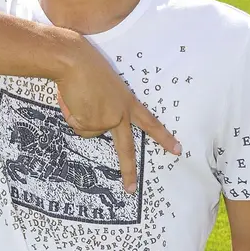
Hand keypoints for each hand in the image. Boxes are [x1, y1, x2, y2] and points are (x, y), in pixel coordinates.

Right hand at [55, 35, 181, 193]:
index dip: (164, 137)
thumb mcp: (106, 88)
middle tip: (130, 189)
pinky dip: (72, 114)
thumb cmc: (88, 67)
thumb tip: (90, 123)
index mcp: (129, 102)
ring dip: (80, 116)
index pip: (151, 123)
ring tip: (79, 96)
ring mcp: (105, 120)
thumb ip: (105, 107)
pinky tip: (73, 99)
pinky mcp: (90, 122)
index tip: (177, 150)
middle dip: (128, 170)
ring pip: (89, 131)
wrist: (74, 61)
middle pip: (126, 148)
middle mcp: (120, 114)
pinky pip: (77, 125)